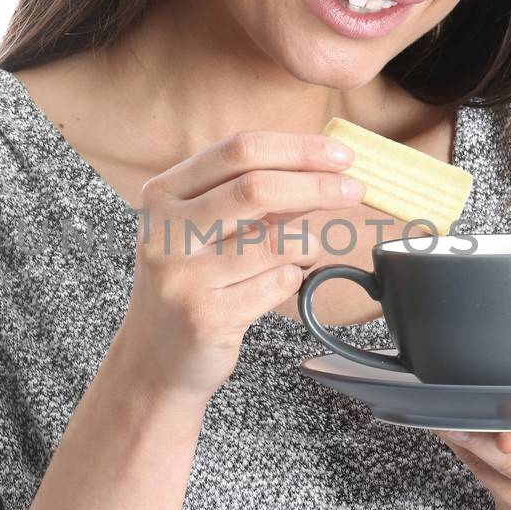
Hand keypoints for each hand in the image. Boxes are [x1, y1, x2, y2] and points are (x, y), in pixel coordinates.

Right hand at [115, 130, 364, 405]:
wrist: (155, 361)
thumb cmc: (191, 284)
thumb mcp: (203, 228)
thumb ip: (250, 197)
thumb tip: (319, 166)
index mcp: (163, 194)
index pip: (237, 151)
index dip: (296, 148)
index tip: (340, 156)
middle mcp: (165, 231)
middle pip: (256, 189)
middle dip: (316, 184)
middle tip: (355, 189)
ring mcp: (183, 276)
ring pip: (275, 242)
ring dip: (307, 244)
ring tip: (301, 254)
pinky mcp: (206, 316)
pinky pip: (278, 284)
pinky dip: (292, 279)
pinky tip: (273, 286)